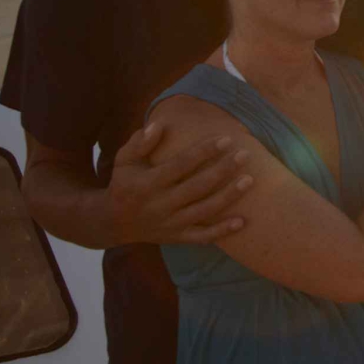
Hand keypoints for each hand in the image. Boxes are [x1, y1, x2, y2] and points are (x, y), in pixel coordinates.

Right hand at [108, 122, 252, 244]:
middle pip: (198, 187)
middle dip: (223, 170)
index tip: (226, 139)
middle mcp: (160, 205)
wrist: (113, 223)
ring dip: (228, 196)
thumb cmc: (124, 183)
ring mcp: (170, 224)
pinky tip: (242, 222)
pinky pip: (201, 237)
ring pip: (204, 211)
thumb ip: (140, 143)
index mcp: (147, 184)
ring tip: (250, 179)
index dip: (204, 152)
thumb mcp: (124, 161)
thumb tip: (158, 125)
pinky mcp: (176, 238)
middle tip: (245, 154)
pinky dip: (221, 232)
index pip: (180, 165)